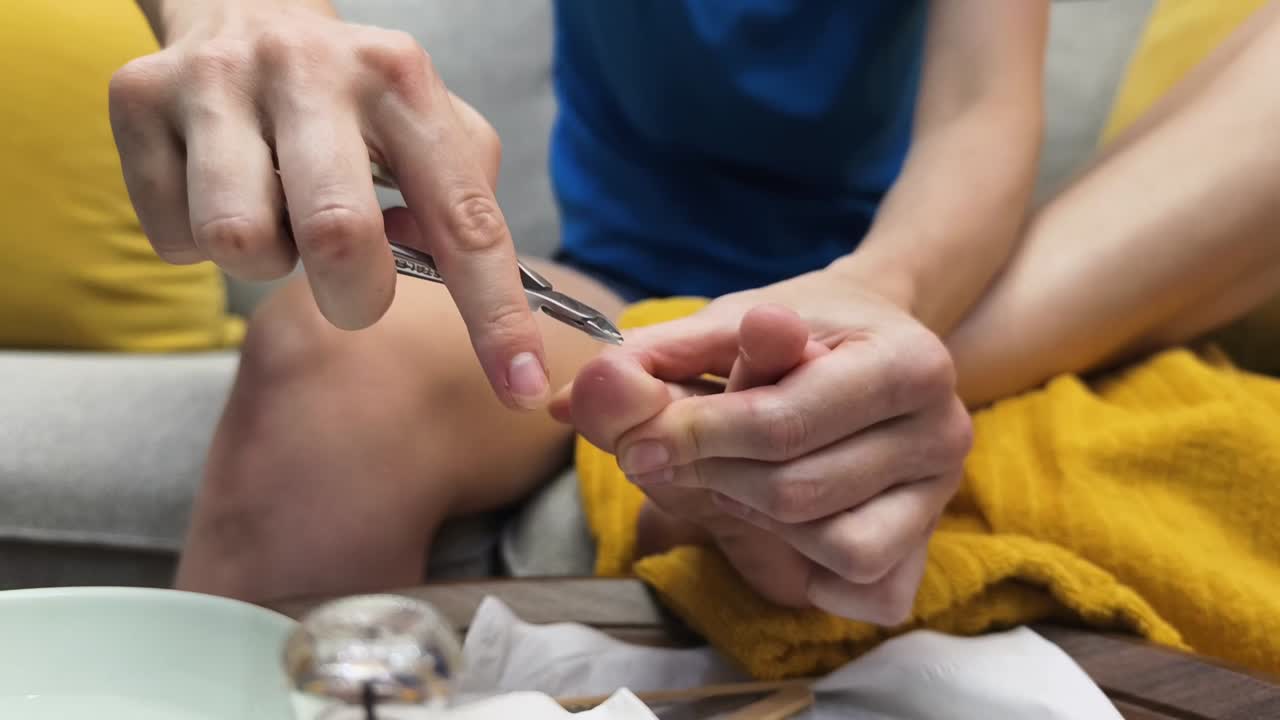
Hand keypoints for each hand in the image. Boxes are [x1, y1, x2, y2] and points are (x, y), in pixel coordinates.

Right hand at [109, 1, 549, 408]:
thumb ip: (458, 199)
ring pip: (239, 241)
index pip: (464, 219)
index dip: (495, 313)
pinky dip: (199, 242)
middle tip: (349, 283)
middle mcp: (310, 68)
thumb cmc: (351, 98)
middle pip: (339, 238)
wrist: (241, 4)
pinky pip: (174, 238)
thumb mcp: (426, 125)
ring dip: (264, 262)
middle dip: (353, 295)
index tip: (521, 385)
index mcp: (401, 80)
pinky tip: (215, 190)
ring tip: (273, 215)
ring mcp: (217, 79)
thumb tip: (440, 270)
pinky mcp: (138, 97)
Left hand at [556, 273, 971, 623]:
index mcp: (908, 360)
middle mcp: (943, 429)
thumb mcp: (730, 321)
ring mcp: (941, 494)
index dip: (693, 437)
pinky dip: (811, 569)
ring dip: (753, 516)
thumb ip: (656, 356)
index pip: (782, 421)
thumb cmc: (799, 331)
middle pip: (795, 489)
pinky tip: (782, 523)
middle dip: (711, 478)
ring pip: (827, 542)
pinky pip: (862, 587)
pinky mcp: (929, 546)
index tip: (635, 440)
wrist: (879, 342)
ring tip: (732, 475)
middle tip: (663, 456)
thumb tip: (575, 394)